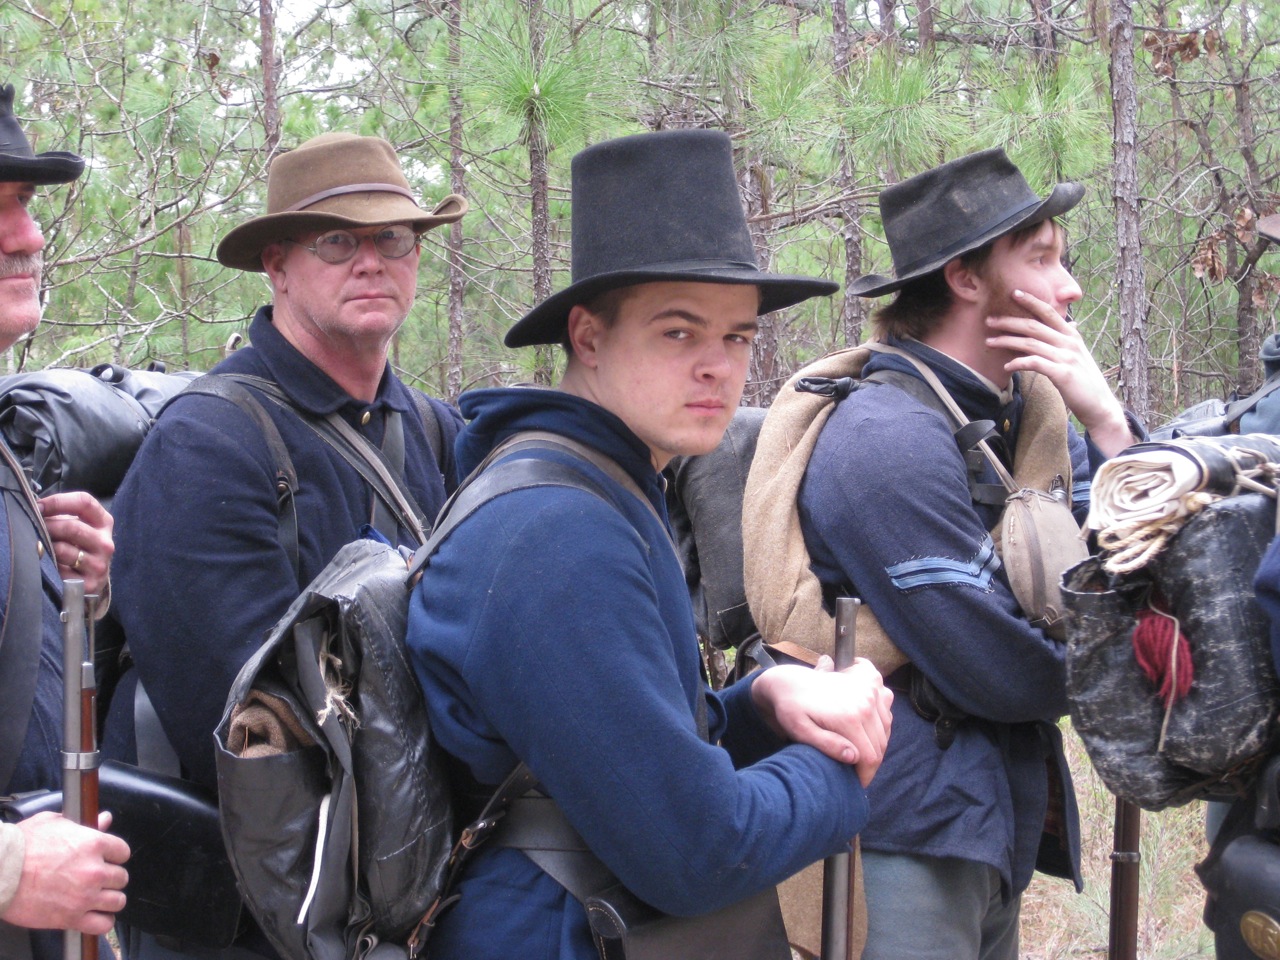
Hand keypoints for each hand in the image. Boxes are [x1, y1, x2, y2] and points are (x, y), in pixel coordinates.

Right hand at [1, 811, 129, 933]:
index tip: (106, 859)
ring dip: (108, 899)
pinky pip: (102, 925)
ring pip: (117, 901)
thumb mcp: (54, 823)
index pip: (123, 852)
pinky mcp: (71, 918)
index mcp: (94, 844)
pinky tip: (95, 915)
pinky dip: (103, 921)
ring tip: (97, 897)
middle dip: (110, 878)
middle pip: (121, 877)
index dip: (114, 855)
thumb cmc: (22, 846)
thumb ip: (83, 823)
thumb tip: (104, 819)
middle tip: (95, 879)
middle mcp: (94, 871)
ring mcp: (84, 896)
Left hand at [39, 491, 113, 596]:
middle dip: (47, 526)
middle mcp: (106, 543)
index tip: (38, 506)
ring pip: (63, 550)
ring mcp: (99, 565)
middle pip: (73, 527)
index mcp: (104, 522)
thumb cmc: (78, 546)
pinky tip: (47, 565)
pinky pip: (59, 572)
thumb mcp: (78, 525)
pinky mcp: (89, 584)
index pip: (84, 502)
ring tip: (38, 546)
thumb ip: (62, 514)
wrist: (91, 578)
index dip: (57, 501)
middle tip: (33, 528)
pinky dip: (48, 567)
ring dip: (45, 547)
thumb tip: (34, 509)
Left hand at [750, 658, 892, 787]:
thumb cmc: (790, 710)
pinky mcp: (869, 681)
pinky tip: (866, 725)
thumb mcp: (800, 730)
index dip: (865, 775)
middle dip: (870, 761)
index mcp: (849, 718)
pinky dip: (880, 718)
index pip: (871, 757)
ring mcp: (869, 690)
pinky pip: (886, 706)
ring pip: (886, 727)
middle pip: (880, 744)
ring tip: (859, 749)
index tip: (856, 783)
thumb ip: (826, 744)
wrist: (789, 682)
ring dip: (876, 742)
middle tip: (856, 769)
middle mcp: (865, 703)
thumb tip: (854, 757)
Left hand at [985, 289, 1135, 456]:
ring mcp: (1066, 358)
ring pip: (1030, 343)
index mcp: (1071, 335)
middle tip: (989, 321)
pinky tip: (1007, 367)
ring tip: (990, 342)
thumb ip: (1069, 340)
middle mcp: (1069, 343)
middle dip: (1009, 322)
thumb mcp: (1078, 355)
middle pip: (1034, 326)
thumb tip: (1070, 323)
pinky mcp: (1062, 374)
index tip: (1013, 293)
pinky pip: (1035, 363)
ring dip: (1007, 341)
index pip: (1049, 312)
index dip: (1031, 301)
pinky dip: (1018, 363)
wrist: (1099, 406)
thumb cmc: (1084, 381)